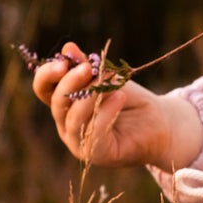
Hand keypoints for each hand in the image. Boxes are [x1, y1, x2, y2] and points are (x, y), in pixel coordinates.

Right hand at [31, 41, 202, 170]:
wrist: (159, 123)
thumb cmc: (130, 100)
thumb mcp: (108, 78)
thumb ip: (88, 66)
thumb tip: (68, 48)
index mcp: (64, 104)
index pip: (43, 88)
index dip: (47, 74)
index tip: (63, 61)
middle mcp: (66, 124)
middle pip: (56, 102)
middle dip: (71, 83)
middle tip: (88, 68)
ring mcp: (78, 141)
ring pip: (73, 118)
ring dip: (90, 96)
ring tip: (109, 80)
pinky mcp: (97, 154)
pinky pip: (94, 132)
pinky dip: (106, 112)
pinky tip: (120, 96)